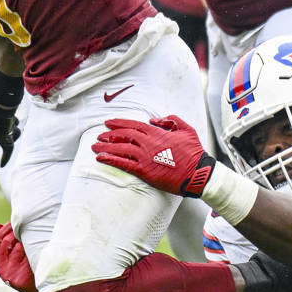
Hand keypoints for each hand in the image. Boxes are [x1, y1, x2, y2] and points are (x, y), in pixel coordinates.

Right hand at [0, 223, 37, 291]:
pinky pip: (24, 256)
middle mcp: (1, 267)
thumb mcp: (18, 253)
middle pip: (5, 242)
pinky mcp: (15, 279)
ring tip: (34, 237)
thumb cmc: (31, 267)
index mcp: (0, 260)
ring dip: (25, 239)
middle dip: (16, 231)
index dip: (6, 229)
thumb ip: (8, 240)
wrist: (42, 288)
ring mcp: (8, 273)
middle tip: (27, 227)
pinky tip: (37, 246)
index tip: (18, 223)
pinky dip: (31, 248)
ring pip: (16, 247)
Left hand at [92, 115, 215, 196]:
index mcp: (157, 133)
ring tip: (94, 147)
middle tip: (99, 135)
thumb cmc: (193, 152)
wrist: (197, 173)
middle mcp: (148, 143)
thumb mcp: (186, 129)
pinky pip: (123, 164)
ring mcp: (145, 157)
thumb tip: (155, 119)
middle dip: (109, 134)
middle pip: (124, 135)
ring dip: (105, 147)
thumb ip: (171, 120)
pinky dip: (110, 160)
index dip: (119, 123)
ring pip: (120, 149)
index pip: (133, 125)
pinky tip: (100, 158)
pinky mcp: (144, 171)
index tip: (108, 123)